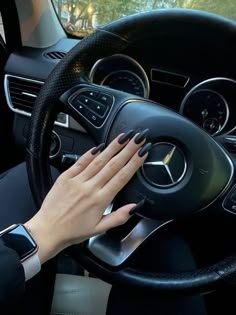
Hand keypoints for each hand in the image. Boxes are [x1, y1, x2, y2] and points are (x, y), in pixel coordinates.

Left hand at [26, 131, 150, 263]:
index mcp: (100, 200)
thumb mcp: (99, 229)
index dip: (134, 163)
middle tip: (138, 138)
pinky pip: (80, 162)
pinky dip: (90, 153)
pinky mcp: (66, 177)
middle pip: (113, 164)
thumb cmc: (73, 231)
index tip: (143, 152)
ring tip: (123, 137)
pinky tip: (99, 146)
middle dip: (128, 149)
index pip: (122, 177)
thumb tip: (135, 207)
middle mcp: (90, 187)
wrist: (48, 230)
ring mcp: (77, 180)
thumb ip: (119, 217)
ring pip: (98, 160)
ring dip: (112, 147)